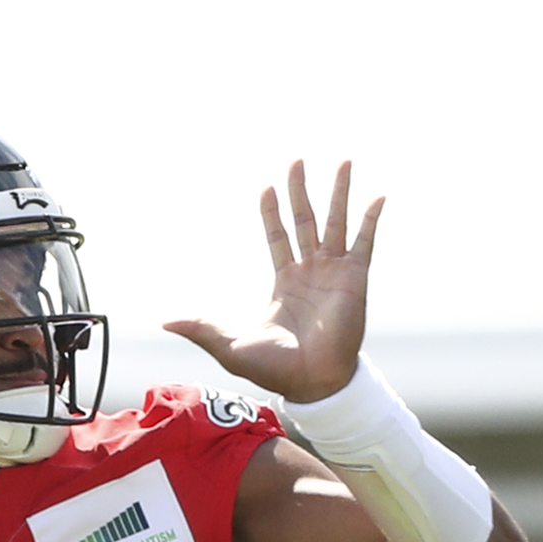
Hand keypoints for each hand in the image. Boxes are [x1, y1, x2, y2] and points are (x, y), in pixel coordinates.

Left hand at [165, 160, 383, 404]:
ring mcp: (335, 272)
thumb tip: (165, 322)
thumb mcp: (229, 345)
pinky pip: (365, 242)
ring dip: (340, 192)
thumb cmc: (274, 369)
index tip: (266, 187)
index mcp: (285, 282)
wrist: (311, 382)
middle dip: (301, 190)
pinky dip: (371, 219)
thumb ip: (201, 329)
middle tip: (297, 159)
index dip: (272, 213)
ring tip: (344, 161)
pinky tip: (377, 195)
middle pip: (306, 220)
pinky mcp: (356, 279)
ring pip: (336, 222)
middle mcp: (311, 271)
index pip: (278, 237)